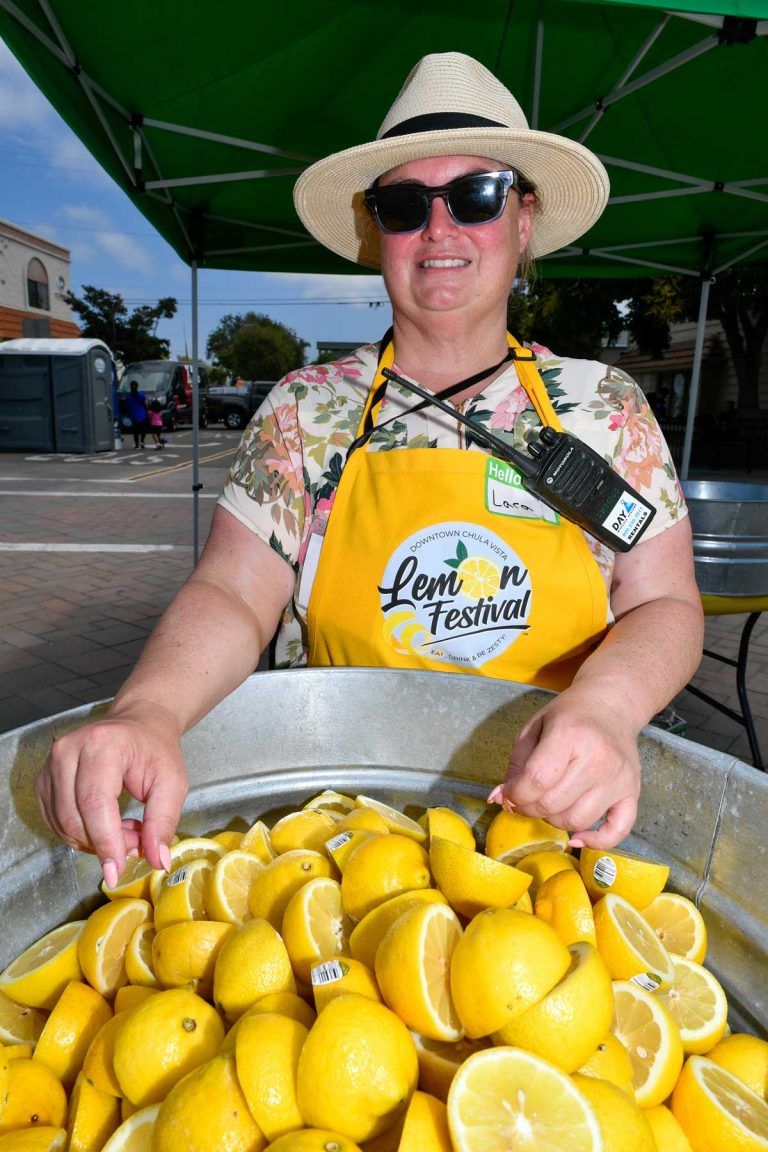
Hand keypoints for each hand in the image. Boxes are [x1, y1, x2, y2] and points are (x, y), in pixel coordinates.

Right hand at [35, 700, 187, 883]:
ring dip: (93, 840)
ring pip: (63, 824)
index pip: (95, 803)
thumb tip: (158, 861)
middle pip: (75, 817)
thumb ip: (163, 822)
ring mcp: (51, 764)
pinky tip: (104, 824)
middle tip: (136, 842)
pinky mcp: (44, 779)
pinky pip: (55, 821)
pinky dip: (80, 833)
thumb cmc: (155, 751)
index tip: (117, 870)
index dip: (105, 841)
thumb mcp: (172, 783)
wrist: (138, 726)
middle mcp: (69, 750)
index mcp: (103, 744)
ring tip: (125, 829)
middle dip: (104, 843)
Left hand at [488, 688, 641, 848]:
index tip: (511, 793)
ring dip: (554, 820)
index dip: (516, 794)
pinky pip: (617, 831)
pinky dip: (596, 841)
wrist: (611, 706)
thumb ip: (516, 764)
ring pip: (577, 820)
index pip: (536, 780)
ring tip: (548, 805)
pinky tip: (577, 837)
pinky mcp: (632, 792)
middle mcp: (598, 759)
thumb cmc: (569, 716)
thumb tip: (499, 799)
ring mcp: (618, 778)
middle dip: (529, 808)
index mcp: (569, 735)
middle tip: (525, 800)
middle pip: (553, 805)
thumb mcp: (534, 728)